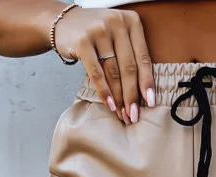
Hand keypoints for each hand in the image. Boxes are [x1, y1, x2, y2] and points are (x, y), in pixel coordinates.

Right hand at [54, 7, 154, 123]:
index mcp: (132, 21)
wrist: (65, 22)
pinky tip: (109, 104)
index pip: (143, 58)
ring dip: (118, 97)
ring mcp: (99, 30)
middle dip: (132, 95)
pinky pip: (96, 73)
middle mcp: (117, 22)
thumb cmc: (97, 35)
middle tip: (134, 115)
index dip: (147, 82)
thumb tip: (144, 93)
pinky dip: (104, 91)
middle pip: (129, 67)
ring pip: (113, 72)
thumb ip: (131, 54)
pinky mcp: (82, 41)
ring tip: (122, 114)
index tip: (151, 103)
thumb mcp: (119, 37)